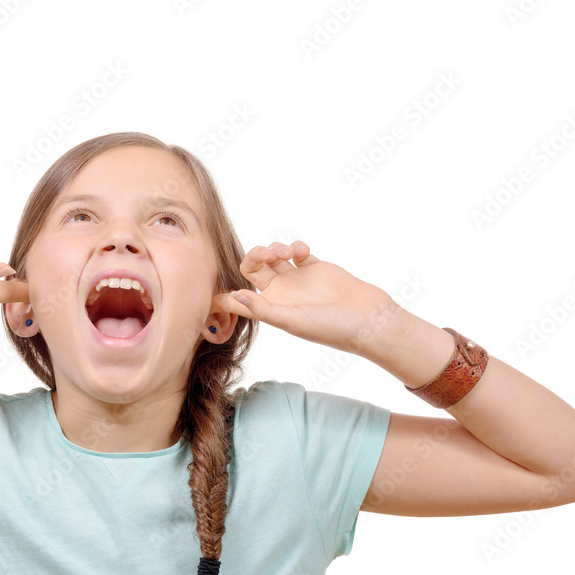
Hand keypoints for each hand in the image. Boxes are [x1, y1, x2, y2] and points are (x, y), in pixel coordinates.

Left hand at [217, 241, 403, 356]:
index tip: (207, 288)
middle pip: (252, 267)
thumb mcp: (292, 321)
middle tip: (268, 255)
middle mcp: (279, 293)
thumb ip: (262, 309)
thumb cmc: (330, 328)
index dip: (220, 295)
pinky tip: (301, 251)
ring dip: (275, 247)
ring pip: (273, 255)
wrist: (367, 319)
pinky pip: (296, 251)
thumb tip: (234, 295)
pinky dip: (294, 246)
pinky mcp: (313, 267)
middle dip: (255, 255)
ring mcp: (296, 279)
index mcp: (269, 308)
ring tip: (288, 253)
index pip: (236, 301)